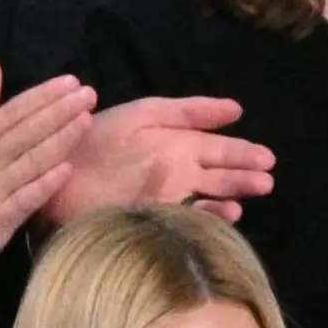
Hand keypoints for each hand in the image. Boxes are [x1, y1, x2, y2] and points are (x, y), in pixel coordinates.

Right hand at [0, 64, 95, 302]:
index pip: (11, 111)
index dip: (42, 96)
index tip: (71, 81)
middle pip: (24, 130)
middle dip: (59, 110)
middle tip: (90, 93)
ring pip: (28, 160)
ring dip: (59, 139)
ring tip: (87, 121)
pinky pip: (22, 199)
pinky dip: (44, 183)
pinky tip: (67, 170)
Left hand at [41, 96, 277, 226]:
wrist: (60, 171)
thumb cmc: (97, 138)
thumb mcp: (144, 115)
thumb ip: (189, 111)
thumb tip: (236, 110)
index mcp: (177, 143)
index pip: (219, 148)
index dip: (243, 152)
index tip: (266, 157)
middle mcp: (179, 171)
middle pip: (221, 174)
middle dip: (246, 175)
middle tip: (267, 178)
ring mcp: (169, 196)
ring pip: (211, 196)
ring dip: (234, 194)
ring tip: (255, 191)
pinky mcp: (157, 218)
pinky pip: (190, 217)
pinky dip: (209, 216)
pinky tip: (225, 212)